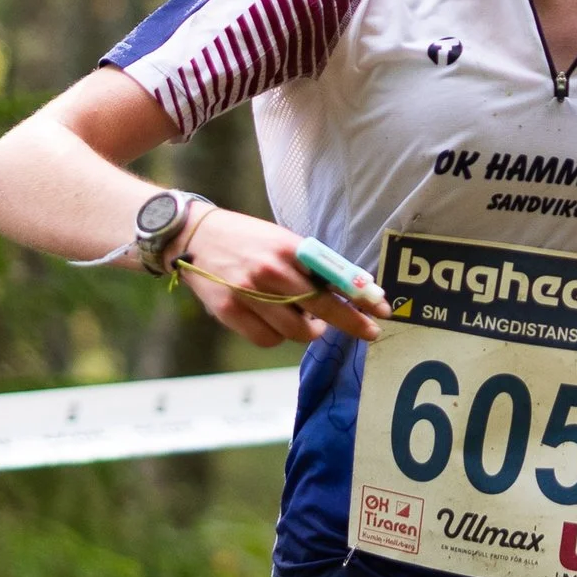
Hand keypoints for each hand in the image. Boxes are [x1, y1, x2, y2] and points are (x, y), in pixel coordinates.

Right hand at [174, 208, 388, 351]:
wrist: (194, 236)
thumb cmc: (246, 239)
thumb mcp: (282, 240)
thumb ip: (312, 264)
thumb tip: (352, 290)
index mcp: (287, 248)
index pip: (333, 277)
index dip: (360, 297)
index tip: (382, 310)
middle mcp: (269, 271)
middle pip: (320, 310)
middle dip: (350, 323)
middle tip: (368, 331)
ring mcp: (247, 294)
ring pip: (295, 331)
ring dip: (307, 330)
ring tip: (301, 316)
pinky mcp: (229, 312)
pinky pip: (268, 340)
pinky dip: (278, 336)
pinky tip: (274, 320)